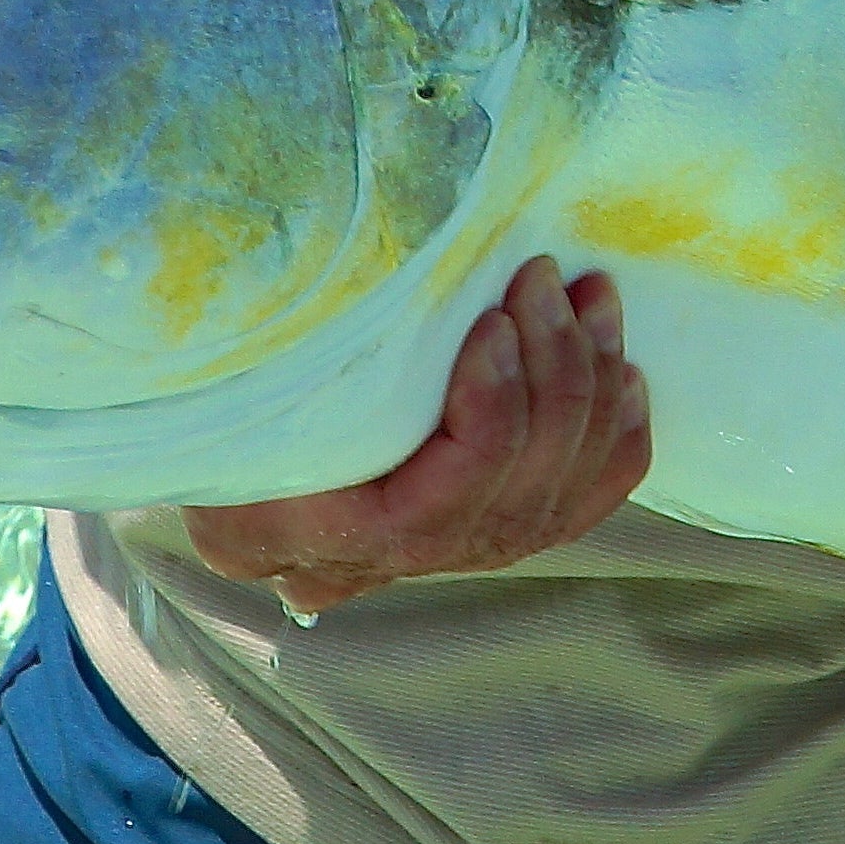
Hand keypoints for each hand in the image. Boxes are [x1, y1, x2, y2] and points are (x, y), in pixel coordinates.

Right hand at [183, 256, 649, 616]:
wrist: (217, 419)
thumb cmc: (218, 382)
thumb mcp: (221, 378)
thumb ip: (273, 368)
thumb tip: (302, 300)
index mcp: (310, 535)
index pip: (430, 513)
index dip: (485, 417)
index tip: (491, 322)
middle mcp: (379, 566)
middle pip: (508, 499)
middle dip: (550, 376)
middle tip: (546, 277)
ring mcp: (438, 555)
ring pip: (551, 502)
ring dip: (586, 388)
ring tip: (589, 295)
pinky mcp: (485, 525)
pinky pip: (578, 508)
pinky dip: (615, 442)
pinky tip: (627, 373)